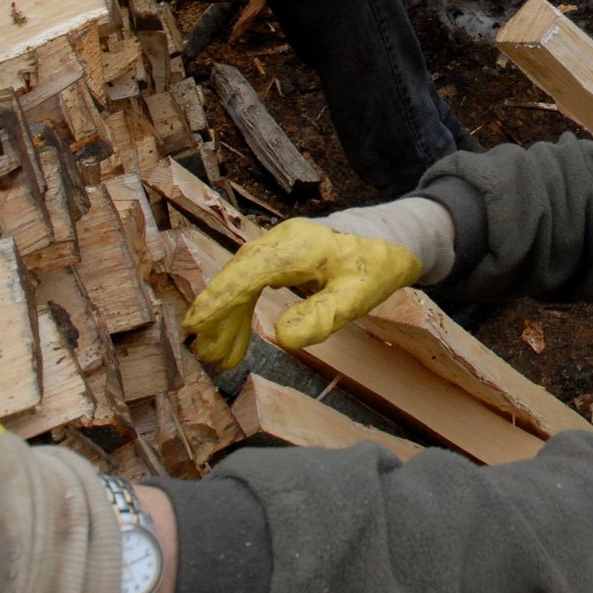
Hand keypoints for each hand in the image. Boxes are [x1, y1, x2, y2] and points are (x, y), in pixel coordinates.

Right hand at [184, 213, 440, 363]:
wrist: (397, 235)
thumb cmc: (378, 263)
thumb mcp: (358, 295)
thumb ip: (323, 314)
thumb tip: (282, 338)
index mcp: (296, 247)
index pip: (247, 273)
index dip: (218, 301)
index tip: (195, 328)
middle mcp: (282, 241)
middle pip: (237, 276)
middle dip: (218, 316)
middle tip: (207, 357)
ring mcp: (281, 245)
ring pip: (243, 279)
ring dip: (229, 315)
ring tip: (222, 357)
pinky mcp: (285, 253)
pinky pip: (254, 278)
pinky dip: (243, 305)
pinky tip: (238, 330)